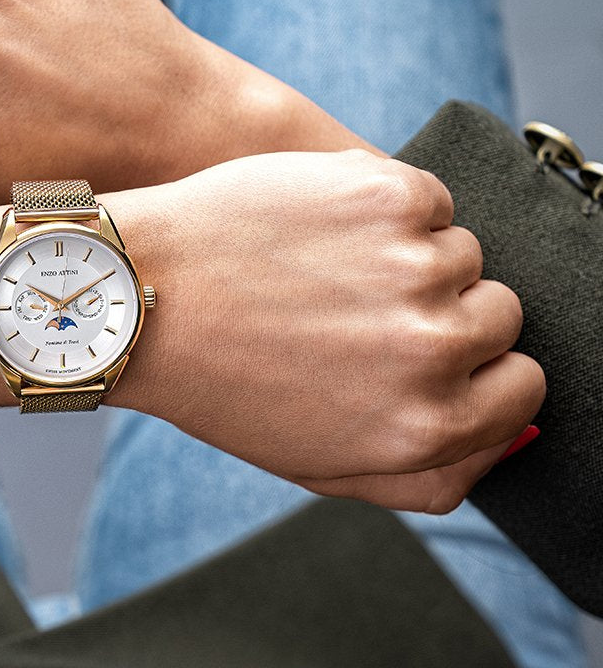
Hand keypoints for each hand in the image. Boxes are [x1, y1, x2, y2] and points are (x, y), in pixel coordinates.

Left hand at [111, 149, 543, 511]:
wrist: (145, 297)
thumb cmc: (226, 384)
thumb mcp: (323, 463)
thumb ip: (432, 471)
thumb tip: (512, 437)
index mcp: (426, 429)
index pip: (523, 388)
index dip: (479, 369)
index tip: (430, 356)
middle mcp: (433, 351)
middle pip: (500, 315)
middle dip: (445, 311)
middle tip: (358, 313)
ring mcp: (416, 266)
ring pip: (464, 253)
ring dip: (411, 257)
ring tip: (324, 274)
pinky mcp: (390, 196)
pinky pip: (432, 200)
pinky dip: (388, 207)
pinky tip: (320, 233)